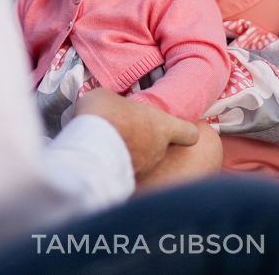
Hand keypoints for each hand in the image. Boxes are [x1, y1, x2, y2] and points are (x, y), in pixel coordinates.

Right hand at [74, 88, 198, 181]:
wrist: (89, 149)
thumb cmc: (105, 115)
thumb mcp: (108, 96)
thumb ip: (118, 104)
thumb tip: (113, 108)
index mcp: (162, 125)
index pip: (189, 133)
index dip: (183, 131)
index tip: (174, 128)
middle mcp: (159, 149)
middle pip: (160, 146)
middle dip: (145, 140)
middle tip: (126, 132)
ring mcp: (146, 168)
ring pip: (143, 160)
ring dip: (131, 153)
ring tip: (109, 145)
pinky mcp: (130, 181)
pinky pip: (126, 171)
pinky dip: (117, 165)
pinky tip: (102, 158)